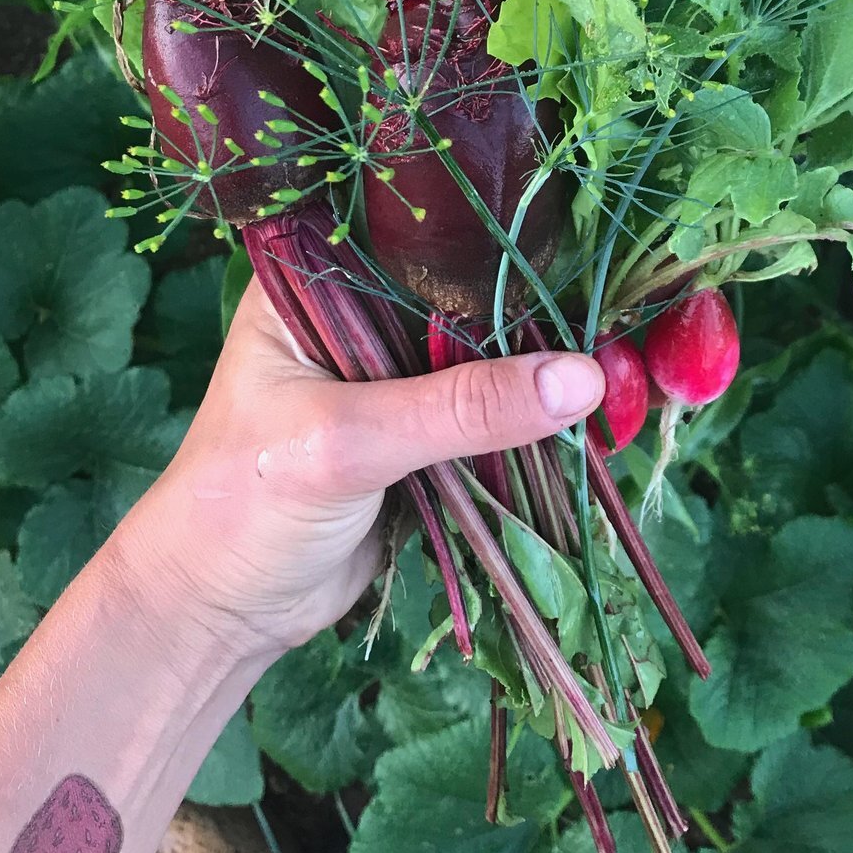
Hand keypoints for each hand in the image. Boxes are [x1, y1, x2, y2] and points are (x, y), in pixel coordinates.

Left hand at [110, 280, 604, 661]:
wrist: (218, 616)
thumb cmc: (245, 506)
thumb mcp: (349, 444)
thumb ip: (459, 409)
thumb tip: (582, 378)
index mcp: (318, 282)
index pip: (422, 237)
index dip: (499, 237)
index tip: (585, 239)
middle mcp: (359, 317)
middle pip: (469, 297)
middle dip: (542, 312)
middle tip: (627, 316)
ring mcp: (394, 379)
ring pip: (489, 359)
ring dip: (548, 372)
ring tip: (633, 367)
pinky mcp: (422, 437)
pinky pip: (493, 418)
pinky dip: (539, 424)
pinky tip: (601, 418)